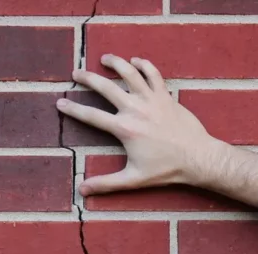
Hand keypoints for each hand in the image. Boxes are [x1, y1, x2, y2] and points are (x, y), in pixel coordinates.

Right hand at [56, 54, 257, 206]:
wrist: (197, 158)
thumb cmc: (166, 170)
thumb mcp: (133, 179)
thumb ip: (106, 184)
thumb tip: (82, 190)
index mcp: (124, 128)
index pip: (92, 116)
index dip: (73, 109)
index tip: (60, 102)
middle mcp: (136, 109)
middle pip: (106, 87)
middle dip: (88, 78)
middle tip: (76, 73)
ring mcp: (152, 100)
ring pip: (130, 73)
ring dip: (116, 63)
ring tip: (104, 59)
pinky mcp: (166, 96)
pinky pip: (154, 74)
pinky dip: (144, 65)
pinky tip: (135, 61)